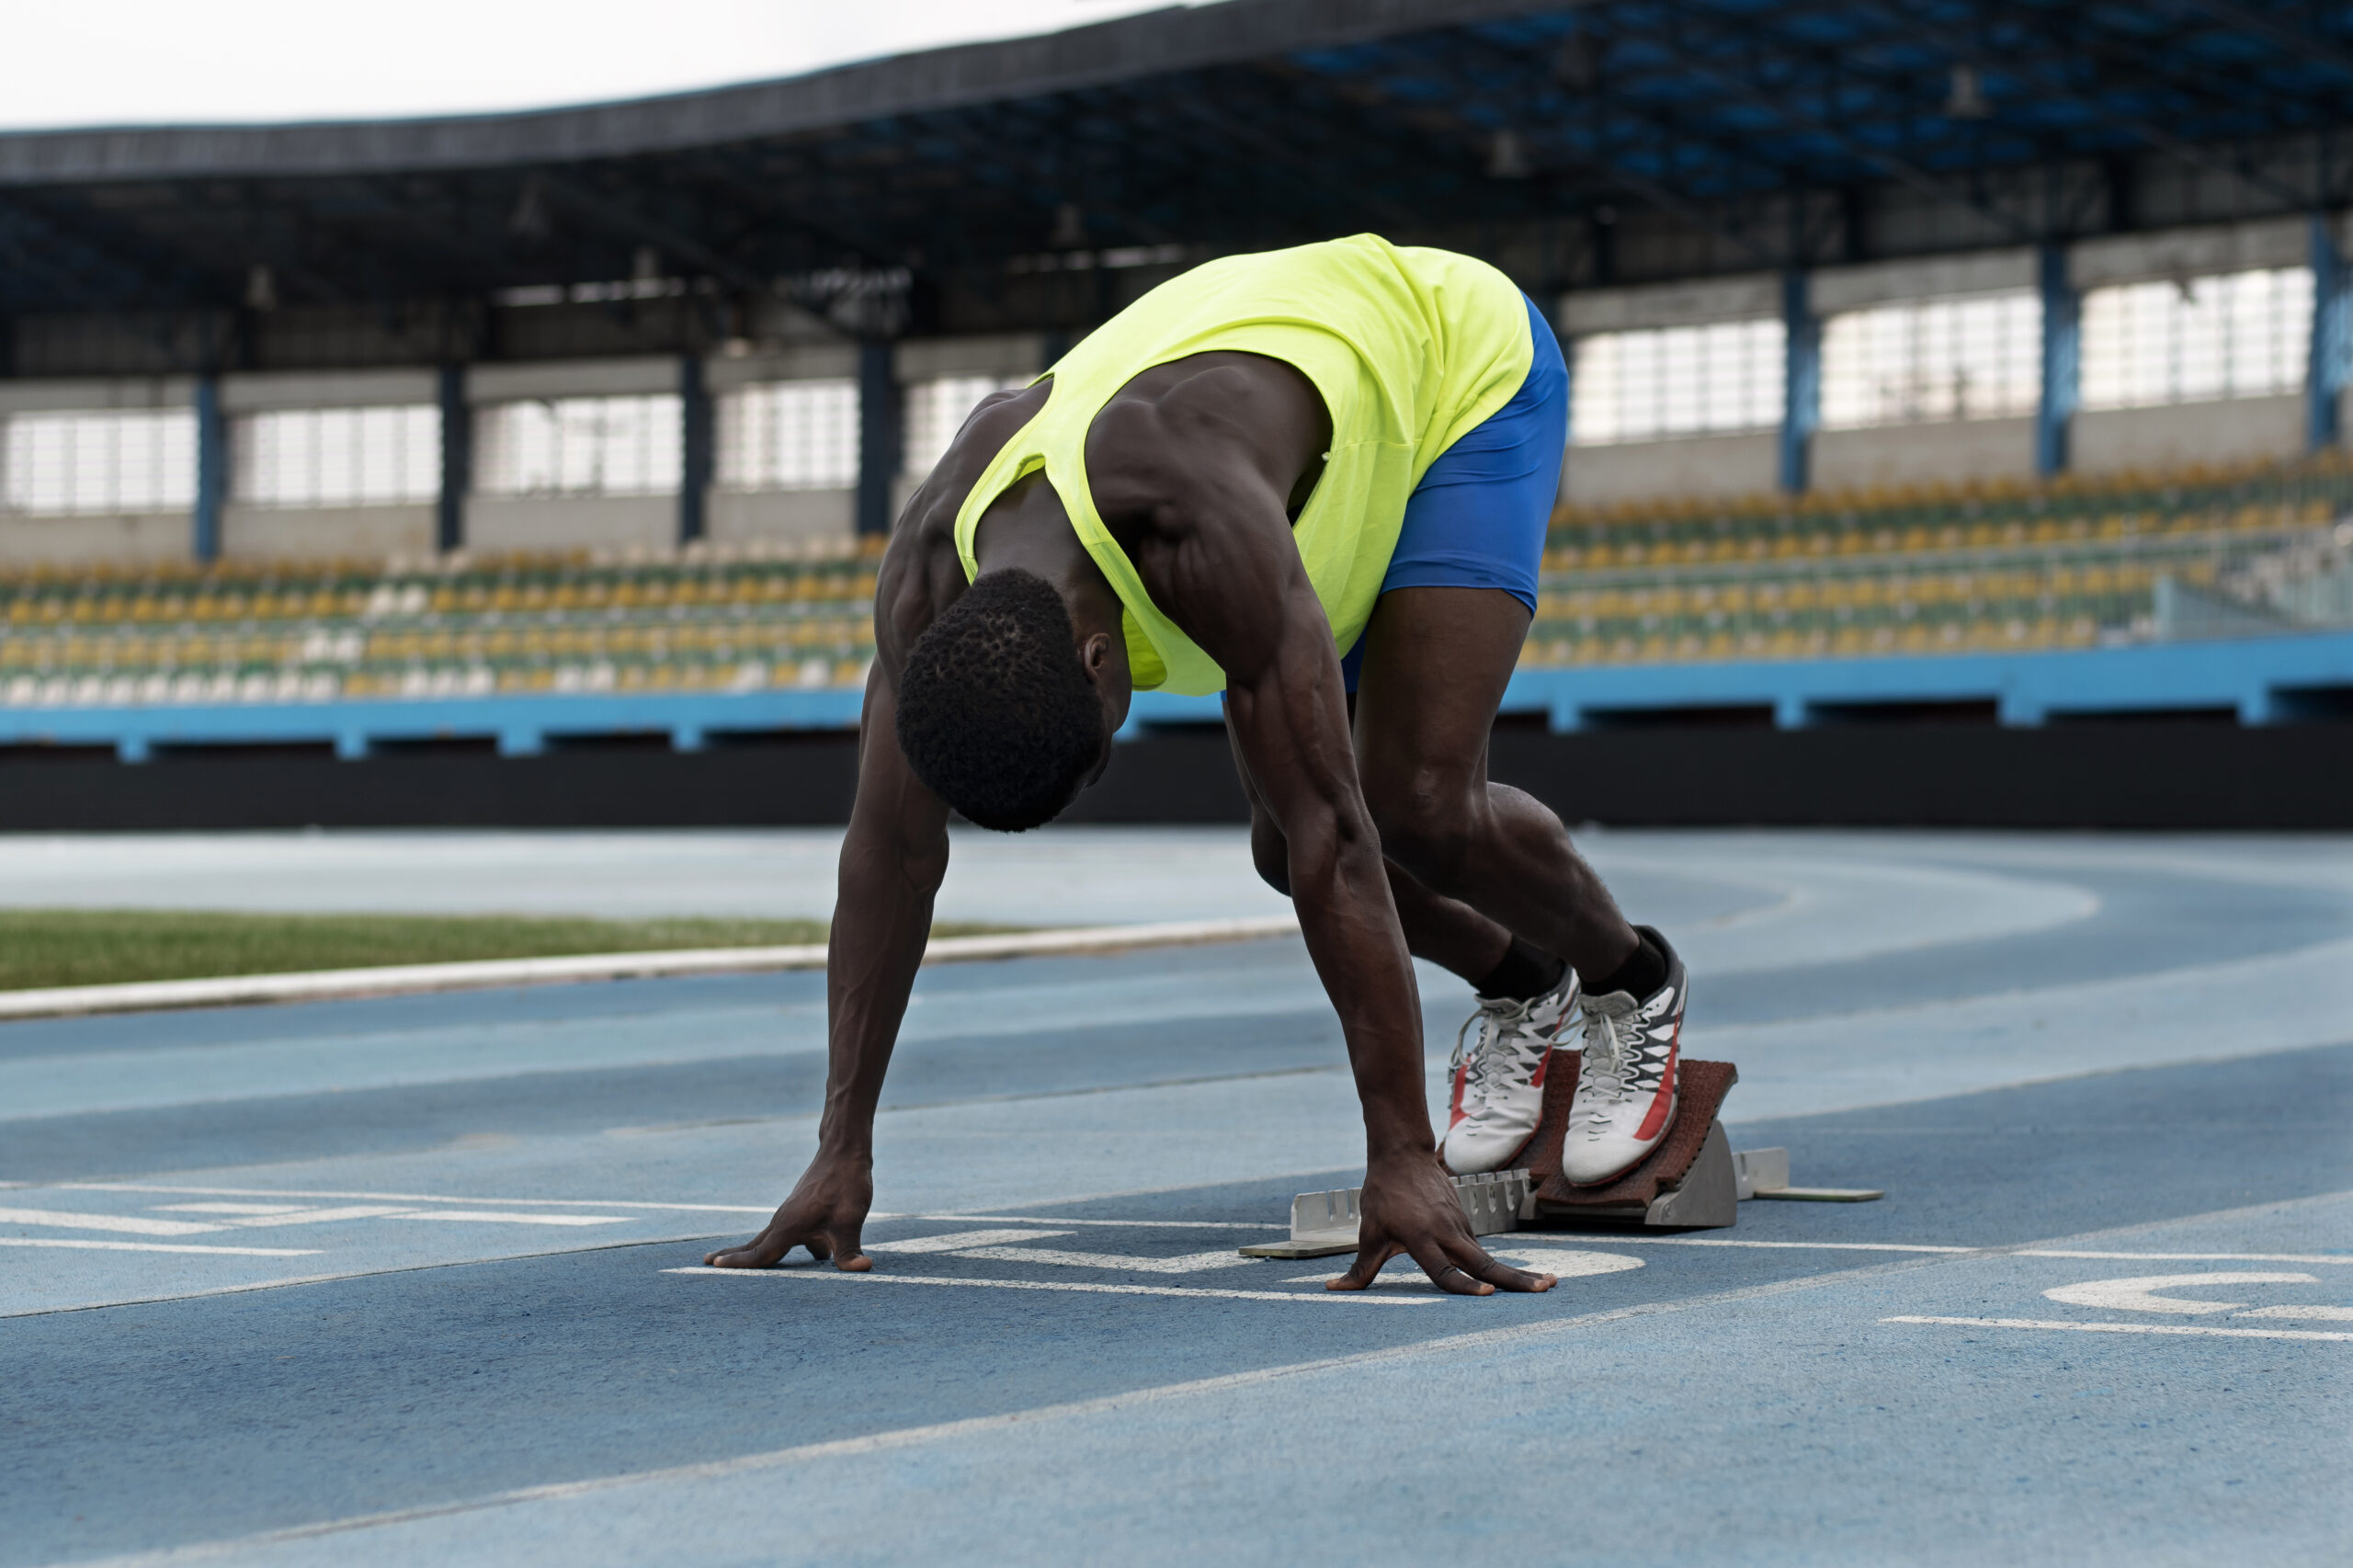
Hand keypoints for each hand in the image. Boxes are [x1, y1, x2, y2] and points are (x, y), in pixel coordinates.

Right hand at [703, 1149, 874, 1270]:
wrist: (844, 1151)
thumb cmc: (845, 1185)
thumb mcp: (850, 1221)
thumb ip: (849, 1250)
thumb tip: (862, 1268)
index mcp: (788, 1227)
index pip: (759, 1253)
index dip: (739, 1264)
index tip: (714, 1268)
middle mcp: (784, 1220)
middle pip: (755, 1244)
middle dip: (733, 1255)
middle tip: (705, 1262)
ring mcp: (792, 1212)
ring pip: (772, 1237)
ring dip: (756, 1250)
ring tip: (738, 1258)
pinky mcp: (803, 1207)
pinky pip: (789, 1231)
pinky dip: (785, 1243)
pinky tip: (817, 1252)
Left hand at [1326, 1148, 1556, 1295]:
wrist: (1401, 1152)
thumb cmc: (1382, 1194)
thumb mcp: (1368, 1232)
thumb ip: (1360, 1269)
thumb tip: (1333, 1290)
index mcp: (1421, 1237)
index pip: (1446, 1270)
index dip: (1465, 1286)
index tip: (1489, 1296)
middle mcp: (1446, 1232)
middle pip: (1485, 1263)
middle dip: (1516, 1279)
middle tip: (1545, 1290)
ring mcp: (1458, 1224)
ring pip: (1488, 1255)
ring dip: (1517, 1272)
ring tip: (1546, 1285)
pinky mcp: (1463, 1220)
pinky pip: (1478, 1247)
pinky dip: (1497, 1264)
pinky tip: (1517, 1277)